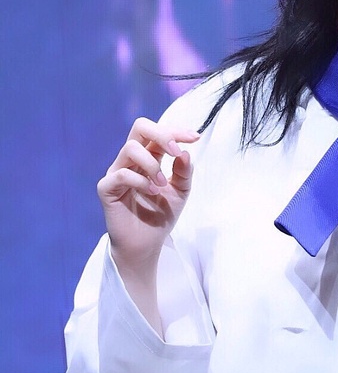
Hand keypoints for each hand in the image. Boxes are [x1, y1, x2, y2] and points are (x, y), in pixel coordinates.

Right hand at [97, 117, 199, 272]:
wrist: (147, 244)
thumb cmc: (161, 215)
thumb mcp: (181, 191)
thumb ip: (184, 171)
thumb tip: (185, 152)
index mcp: (149, 157)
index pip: (159, 133)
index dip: (177, 130)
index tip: (196, 137)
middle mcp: (132, 161)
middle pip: (140, 128)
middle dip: (162, 134)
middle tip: (176, 151)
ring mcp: (117, 172)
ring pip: (131, 148)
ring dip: (152, 164)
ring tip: (162, 184)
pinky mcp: (107, 189)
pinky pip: (120, 174)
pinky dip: (139, 180)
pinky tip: (151, 192)